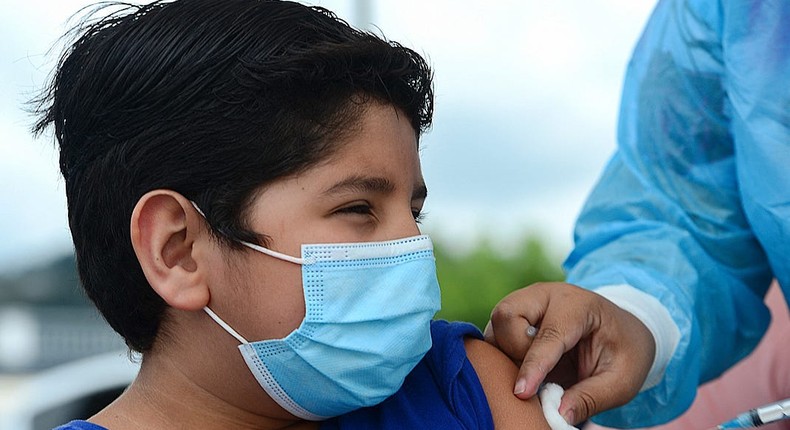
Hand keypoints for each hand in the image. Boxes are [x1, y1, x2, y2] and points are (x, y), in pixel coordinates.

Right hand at [484, 282, 654, 424]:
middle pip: (508, 315)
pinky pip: (493, 334)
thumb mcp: (622, 380)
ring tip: (534, 374)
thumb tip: (558, 414)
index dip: (533, 366)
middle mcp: (545, 295)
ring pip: (495, 324)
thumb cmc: (624, 352)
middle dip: (515, 351)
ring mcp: (526, 302)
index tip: (521, 393)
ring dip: (505, 353)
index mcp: (578, 305)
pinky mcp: (514, 316)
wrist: (622, 330)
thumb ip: (592, 397)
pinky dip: (501, 355)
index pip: (548, 335)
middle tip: (538, 377)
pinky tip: (524, 369)